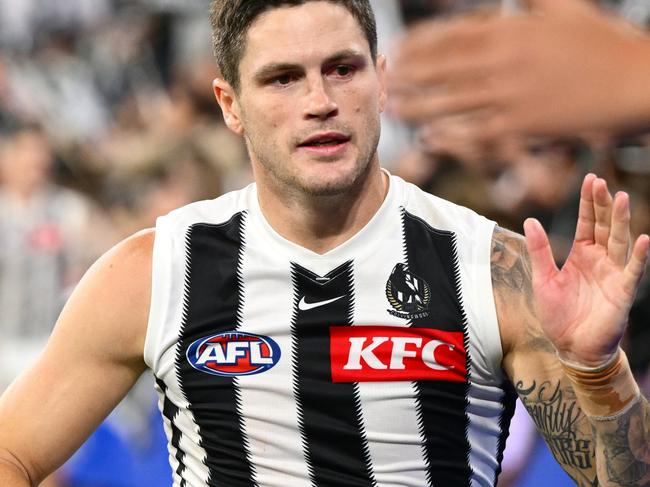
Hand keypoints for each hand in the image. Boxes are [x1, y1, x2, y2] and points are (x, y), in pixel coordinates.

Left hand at [389, 0, 649, 138]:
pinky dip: (450, 134)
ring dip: (418, 104)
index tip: (396, 49)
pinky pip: (476, 131)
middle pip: (444, 68)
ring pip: (453, 100)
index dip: (419, 43)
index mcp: (512, 29)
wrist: (634, 84)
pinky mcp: (522, 125)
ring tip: (392, 107)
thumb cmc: (601, 42)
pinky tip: (428, 137)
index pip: (453, 34)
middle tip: (381, 79)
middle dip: (409, 73)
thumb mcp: (564, 7)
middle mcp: (505, 61)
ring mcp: (512, 94)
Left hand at [523, 174, 648, 366]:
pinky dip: (638, 256)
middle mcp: (599, 260)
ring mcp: (612, 273)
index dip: (588, 202)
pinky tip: (644, 238)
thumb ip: (539, 250)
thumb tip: (530, 219)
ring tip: (622, 198)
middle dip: (602, 204)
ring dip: (621, 220)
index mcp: (580, 255)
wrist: (571, 347)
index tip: (590, 179)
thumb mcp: (543, 279)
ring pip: (618, 241)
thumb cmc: (558, 315)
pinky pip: (633, 270)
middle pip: (603, 226)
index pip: (586, 222)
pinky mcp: (622, 291)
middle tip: (601, 182)